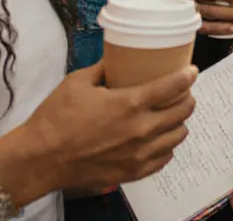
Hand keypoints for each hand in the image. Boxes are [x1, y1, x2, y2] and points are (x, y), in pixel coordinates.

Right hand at [20, 63, 197, 192]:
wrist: (40, 158)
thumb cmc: (55, 119)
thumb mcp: (78, 82)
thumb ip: (103, 69)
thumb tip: (116, 59)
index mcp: (130, 104)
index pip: (174, 87)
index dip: (187, 77)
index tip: (191, 72)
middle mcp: (141, 130)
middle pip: (182, 112)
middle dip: (187, 98)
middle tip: (183, 92)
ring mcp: (139, 154)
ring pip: (177, 136)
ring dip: (179, 123)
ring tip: (172, 115)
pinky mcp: (132, 172)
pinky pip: (163, 158)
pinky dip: (166, 146)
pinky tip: (159, 139)